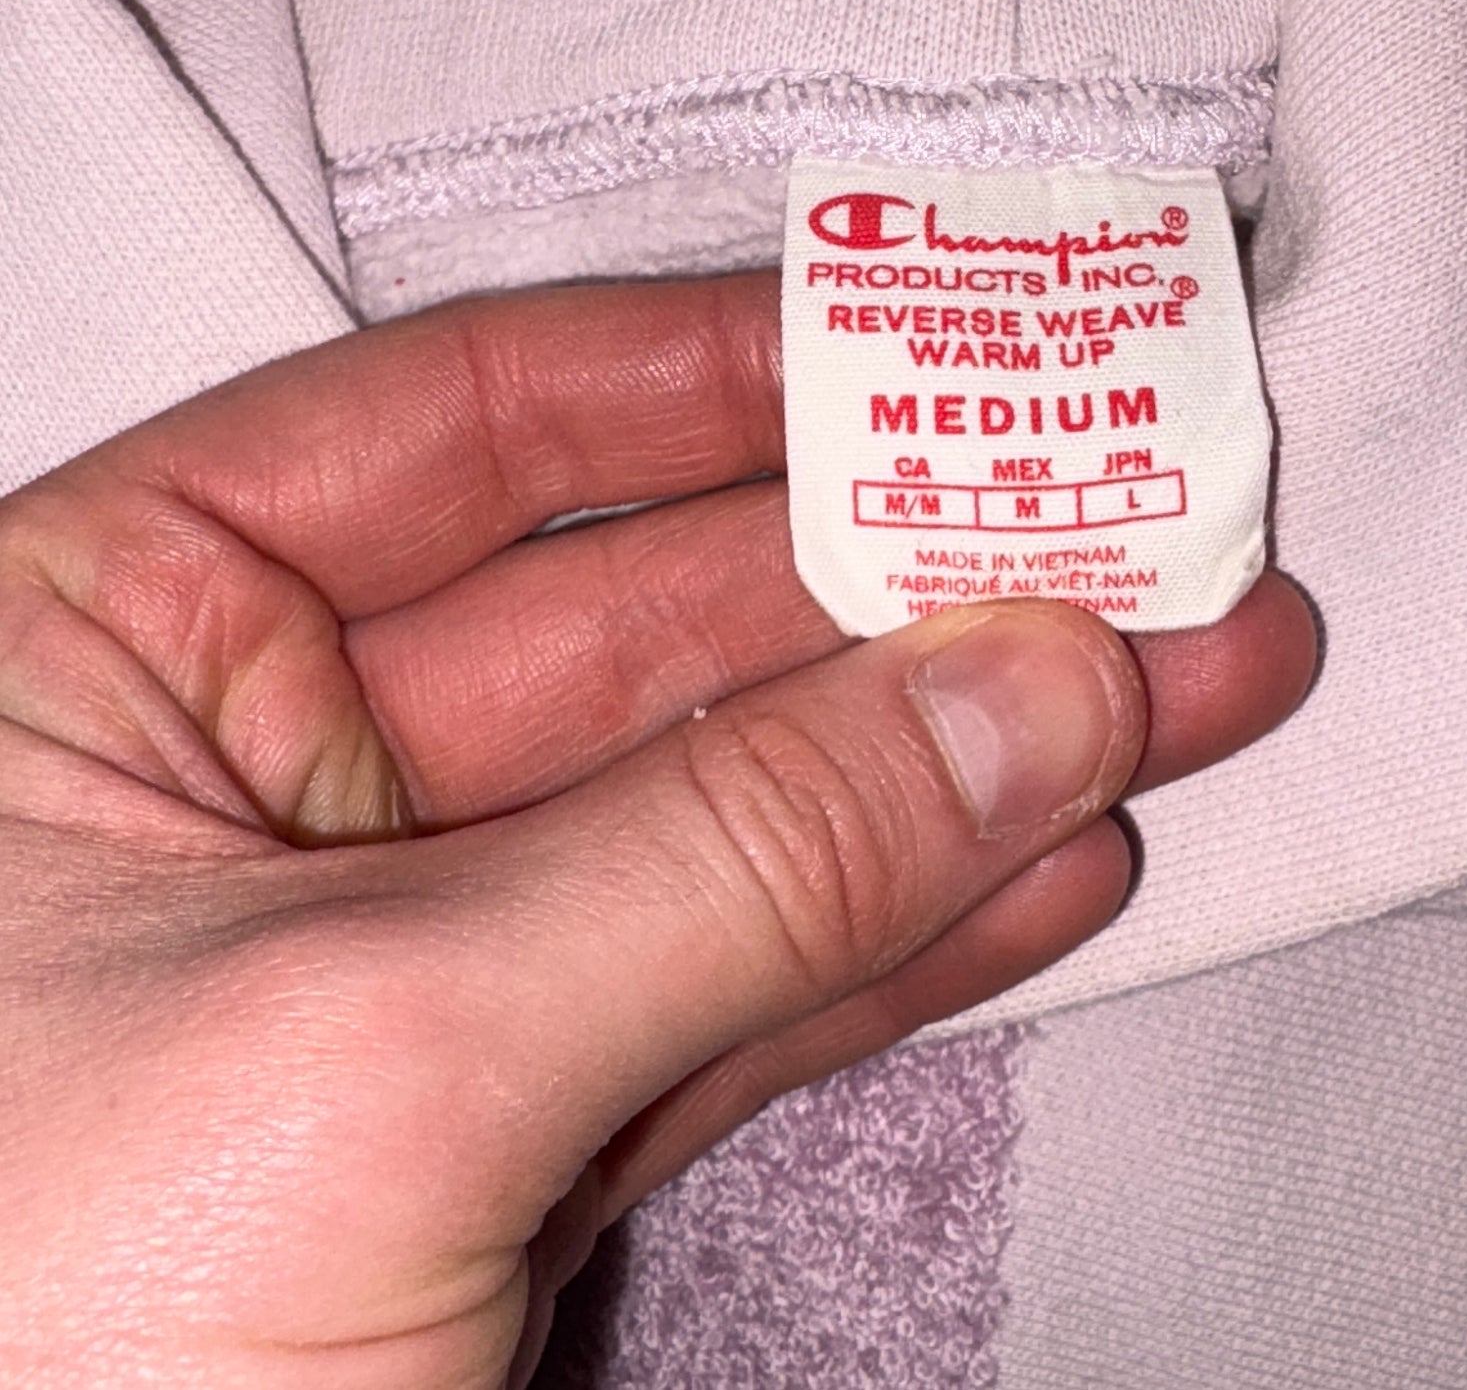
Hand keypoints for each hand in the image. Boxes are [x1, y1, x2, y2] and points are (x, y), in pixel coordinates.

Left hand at [0, 272, 1314, 1387]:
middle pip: (649, 614)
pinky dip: (911, 933)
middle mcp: (250, 782)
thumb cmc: (15, 1361)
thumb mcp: (377, 1052)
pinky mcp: (502, 1134)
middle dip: (907, 582)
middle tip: (1126, 527)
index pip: (462, 430)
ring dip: (969, 758)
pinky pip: (741, 983)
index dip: (711, 375)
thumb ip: (733, 856)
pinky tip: (1056, 859)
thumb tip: (1022, 694)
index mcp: (103, 654)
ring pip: (732, 810)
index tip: (919, 346)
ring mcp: (398, 961)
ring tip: (1181, 682)